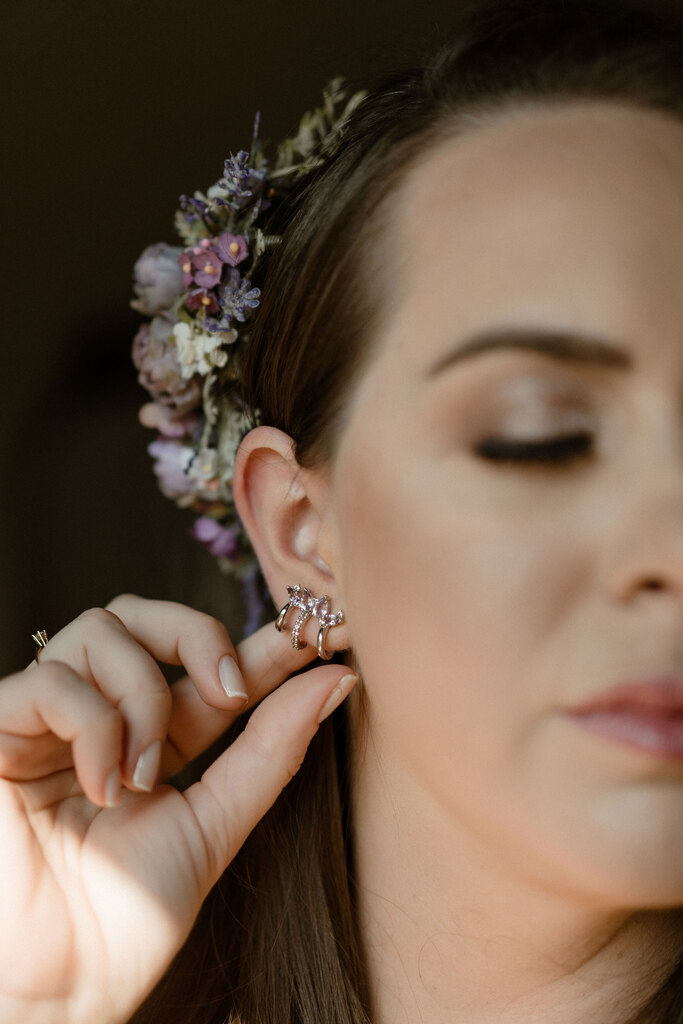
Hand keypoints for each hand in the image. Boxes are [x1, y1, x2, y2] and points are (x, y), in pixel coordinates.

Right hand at [0, 595, 357, 1023]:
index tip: (319, 629)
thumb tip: (337, 681)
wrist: (58, 991)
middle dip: (197, 635)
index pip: (204, 666)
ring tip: (143, 775)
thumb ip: (271, 751)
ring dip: (142, 697)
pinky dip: (93, 724)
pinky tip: (104, 783)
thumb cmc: (127, 921)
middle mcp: (96, 718)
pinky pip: (51, 681)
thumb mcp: (215, 825)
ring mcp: (44, 722)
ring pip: (99, 631)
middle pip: (140, 615)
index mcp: (148, 739)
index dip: (260, 644)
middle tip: (230, 691)